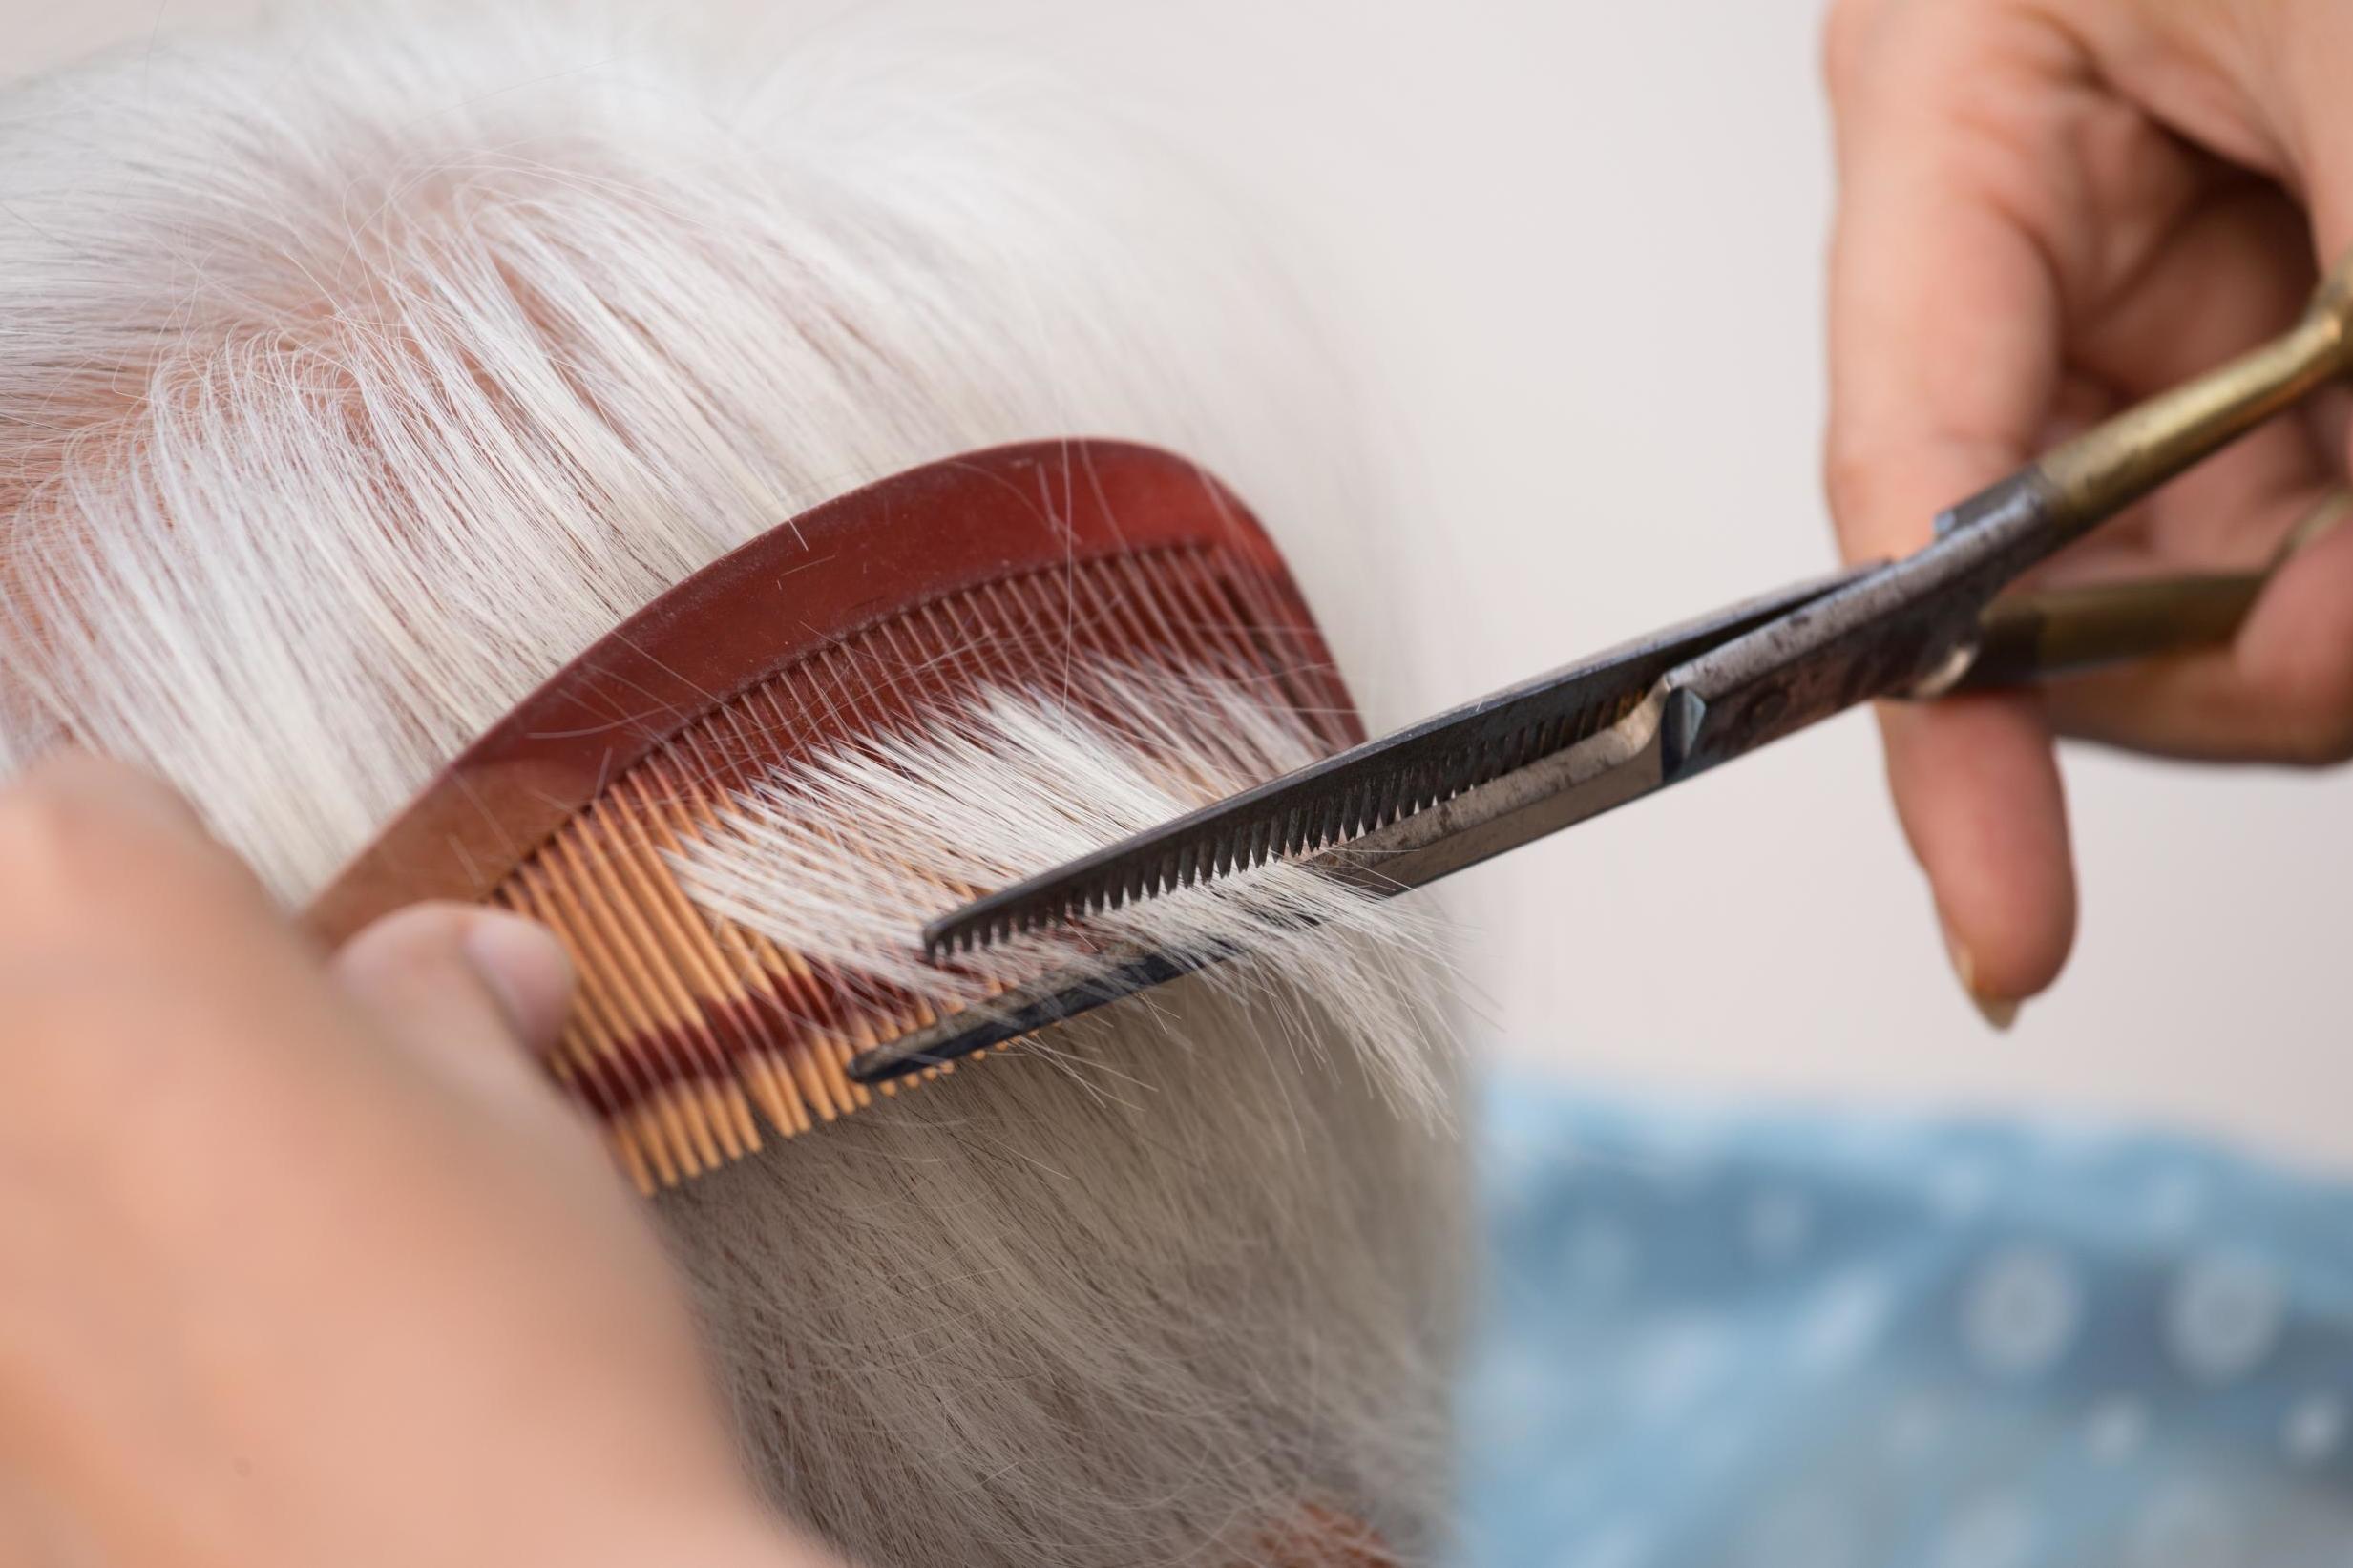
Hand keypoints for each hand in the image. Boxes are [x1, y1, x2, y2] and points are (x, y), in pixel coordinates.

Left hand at [0, 755, 834, 1567]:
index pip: (90, 810)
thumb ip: (439, 1012)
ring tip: (219, 1282)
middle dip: (109, 1022)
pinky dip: (49, 1332)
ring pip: (2, 1157)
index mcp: (101, 936)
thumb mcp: (520, 1131)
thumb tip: (457, 964)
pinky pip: (6, 1325)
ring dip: (70, 1178)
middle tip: (252, 1124)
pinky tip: (178, 1400)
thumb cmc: (524, 1359)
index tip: (286, 970)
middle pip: (2, 976)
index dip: (208, 882)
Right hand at [1823, 0, 2352, 1017]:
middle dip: (2218, 647)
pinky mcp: (2293, 286)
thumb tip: (2327, 651)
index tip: (2002, 915)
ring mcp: (2177, 252)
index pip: (1902, 472)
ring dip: (2321, 599)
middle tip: (2347, 655)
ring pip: (2198, 548)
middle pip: (2054, 548)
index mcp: (1956, 93)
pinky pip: (2301, 500)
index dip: (1941, 715)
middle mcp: (2044, 197)